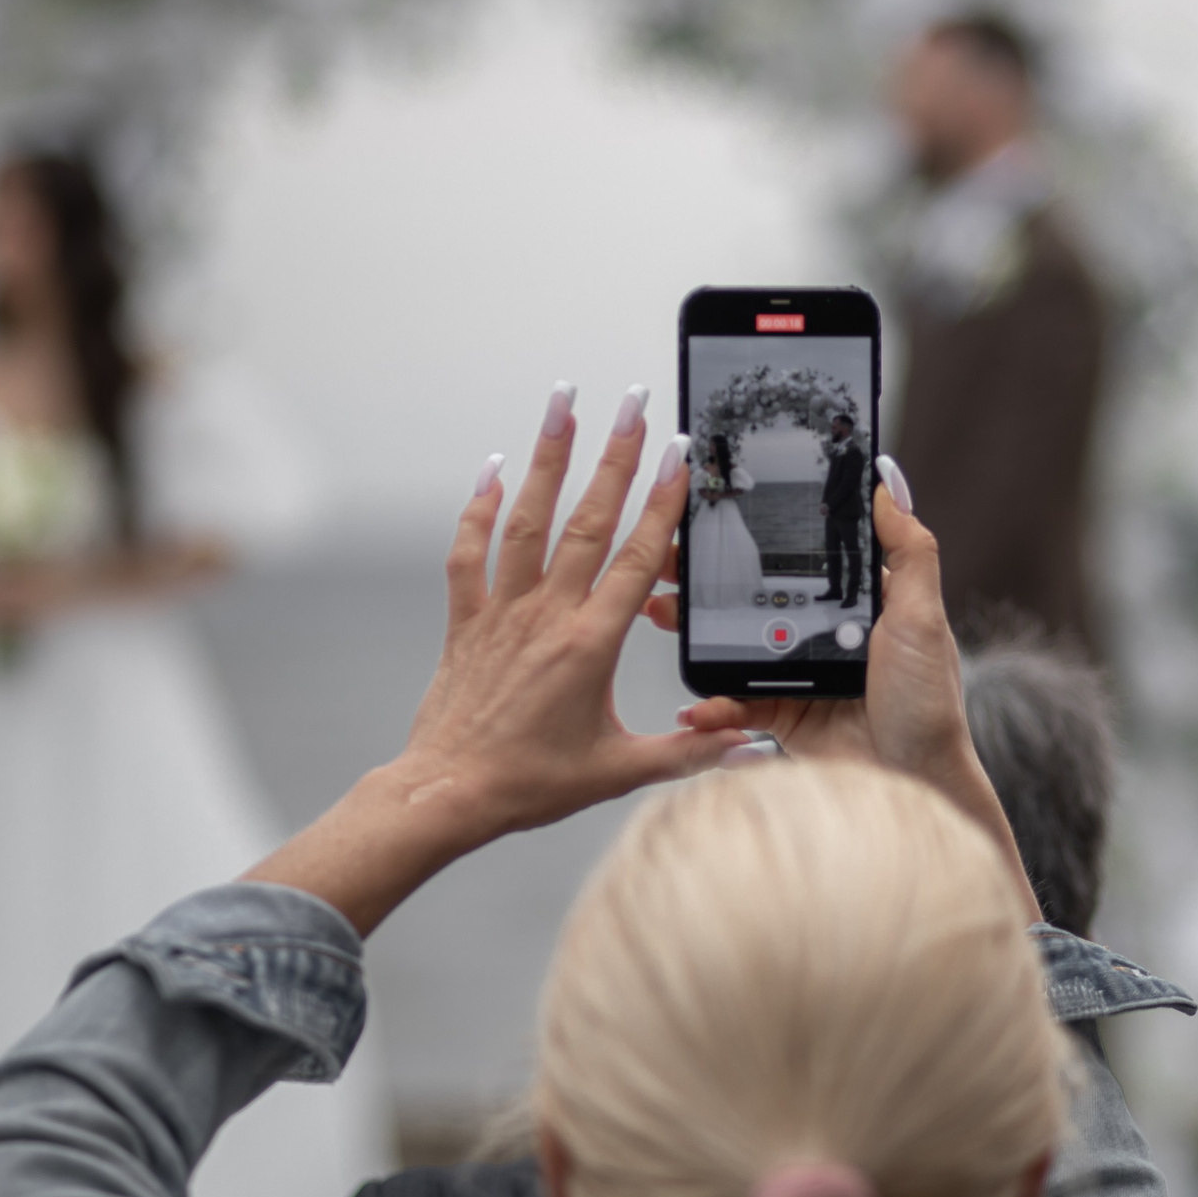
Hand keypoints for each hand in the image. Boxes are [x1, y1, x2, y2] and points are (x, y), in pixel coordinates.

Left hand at [247, 386, 746, 933]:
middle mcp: (546, 615)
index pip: (638, 558)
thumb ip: (690, 754)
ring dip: (547, 456)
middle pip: (588, 519)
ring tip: (564, 404)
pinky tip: (493, 469)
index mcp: (590, 644)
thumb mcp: (619, 772)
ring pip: (527, 519)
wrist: (447, 793)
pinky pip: (469, 551)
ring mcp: (503, 611)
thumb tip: (750, 750)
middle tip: (634, 403)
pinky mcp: (467, 620)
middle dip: (615, 455)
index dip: (663, 502)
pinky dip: (479, 507)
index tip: (680, 454)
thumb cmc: (528, 784)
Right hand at [649, 458, 1040, 921]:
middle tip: (669, 560)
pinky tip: (694, 702)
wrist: (914, 783)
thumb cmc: (929, 704)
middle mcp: (826, 634)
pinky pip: (737, 703)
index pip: (804, 554)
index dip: (763, 532)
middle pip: (758, 595)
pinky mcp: (783, 715)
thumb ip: (909, 547)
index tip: (722, 513)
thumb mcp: (923, 615)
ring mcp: (800, 674)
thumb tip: (886, 480)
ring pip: (736, 644)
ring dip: (695, 630)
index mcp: (860, 602)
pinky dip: (713, 704)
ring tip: (661, 611)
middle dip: (709, 579)